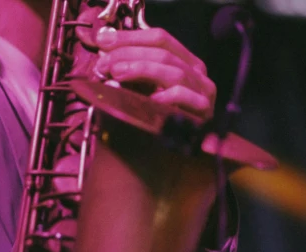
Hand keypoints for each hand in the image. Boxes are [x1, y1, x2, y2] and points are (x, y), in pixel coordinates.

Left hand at [94, 26, 215, 120]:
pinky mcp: (203, 112)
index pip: (159, 39)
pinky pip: (183, 98)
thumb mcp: (141, 90)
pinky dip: (164, 96)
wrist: (174, 159)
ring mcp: (202, 92)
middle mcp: (196, 73)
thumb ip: (129, 70)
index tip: (102, 41)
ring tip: (117, 74)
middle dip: (131, 54)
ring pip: (174, 72)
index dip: (130, 37)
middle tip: (105, 62)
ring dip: (142, 70)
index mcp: (184, 62)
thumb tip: (103, 47)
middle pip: (164, 52)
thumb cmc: (155, 122)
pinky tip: (147, 99)